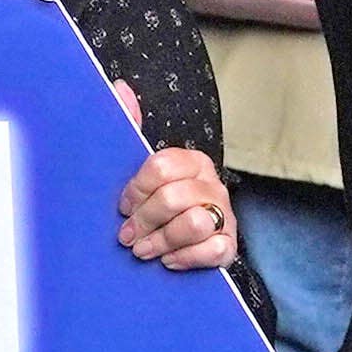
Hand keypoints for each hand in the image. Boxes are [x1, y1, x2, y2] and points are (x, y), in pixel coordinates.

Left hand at [117, 144, 237, 272]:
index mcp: (193, 163)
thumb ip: (135, 135)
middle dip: (144, 220)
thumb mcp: (149, 175)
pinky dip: (185, 258)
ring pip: (193, 224)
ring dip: (162, 241)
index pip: (162, 167)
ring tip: (144, 250)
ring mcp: (224, 215)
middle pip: (172, 198)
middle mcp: (211, 186)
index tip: (124, 207)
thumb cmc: (163, 208)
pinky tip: (169, 260)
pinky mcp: (229, 244)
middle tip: (128, 236)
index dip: (137, 190)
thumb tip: (123, 92)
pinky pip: (211, 250)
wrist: (192, 242)